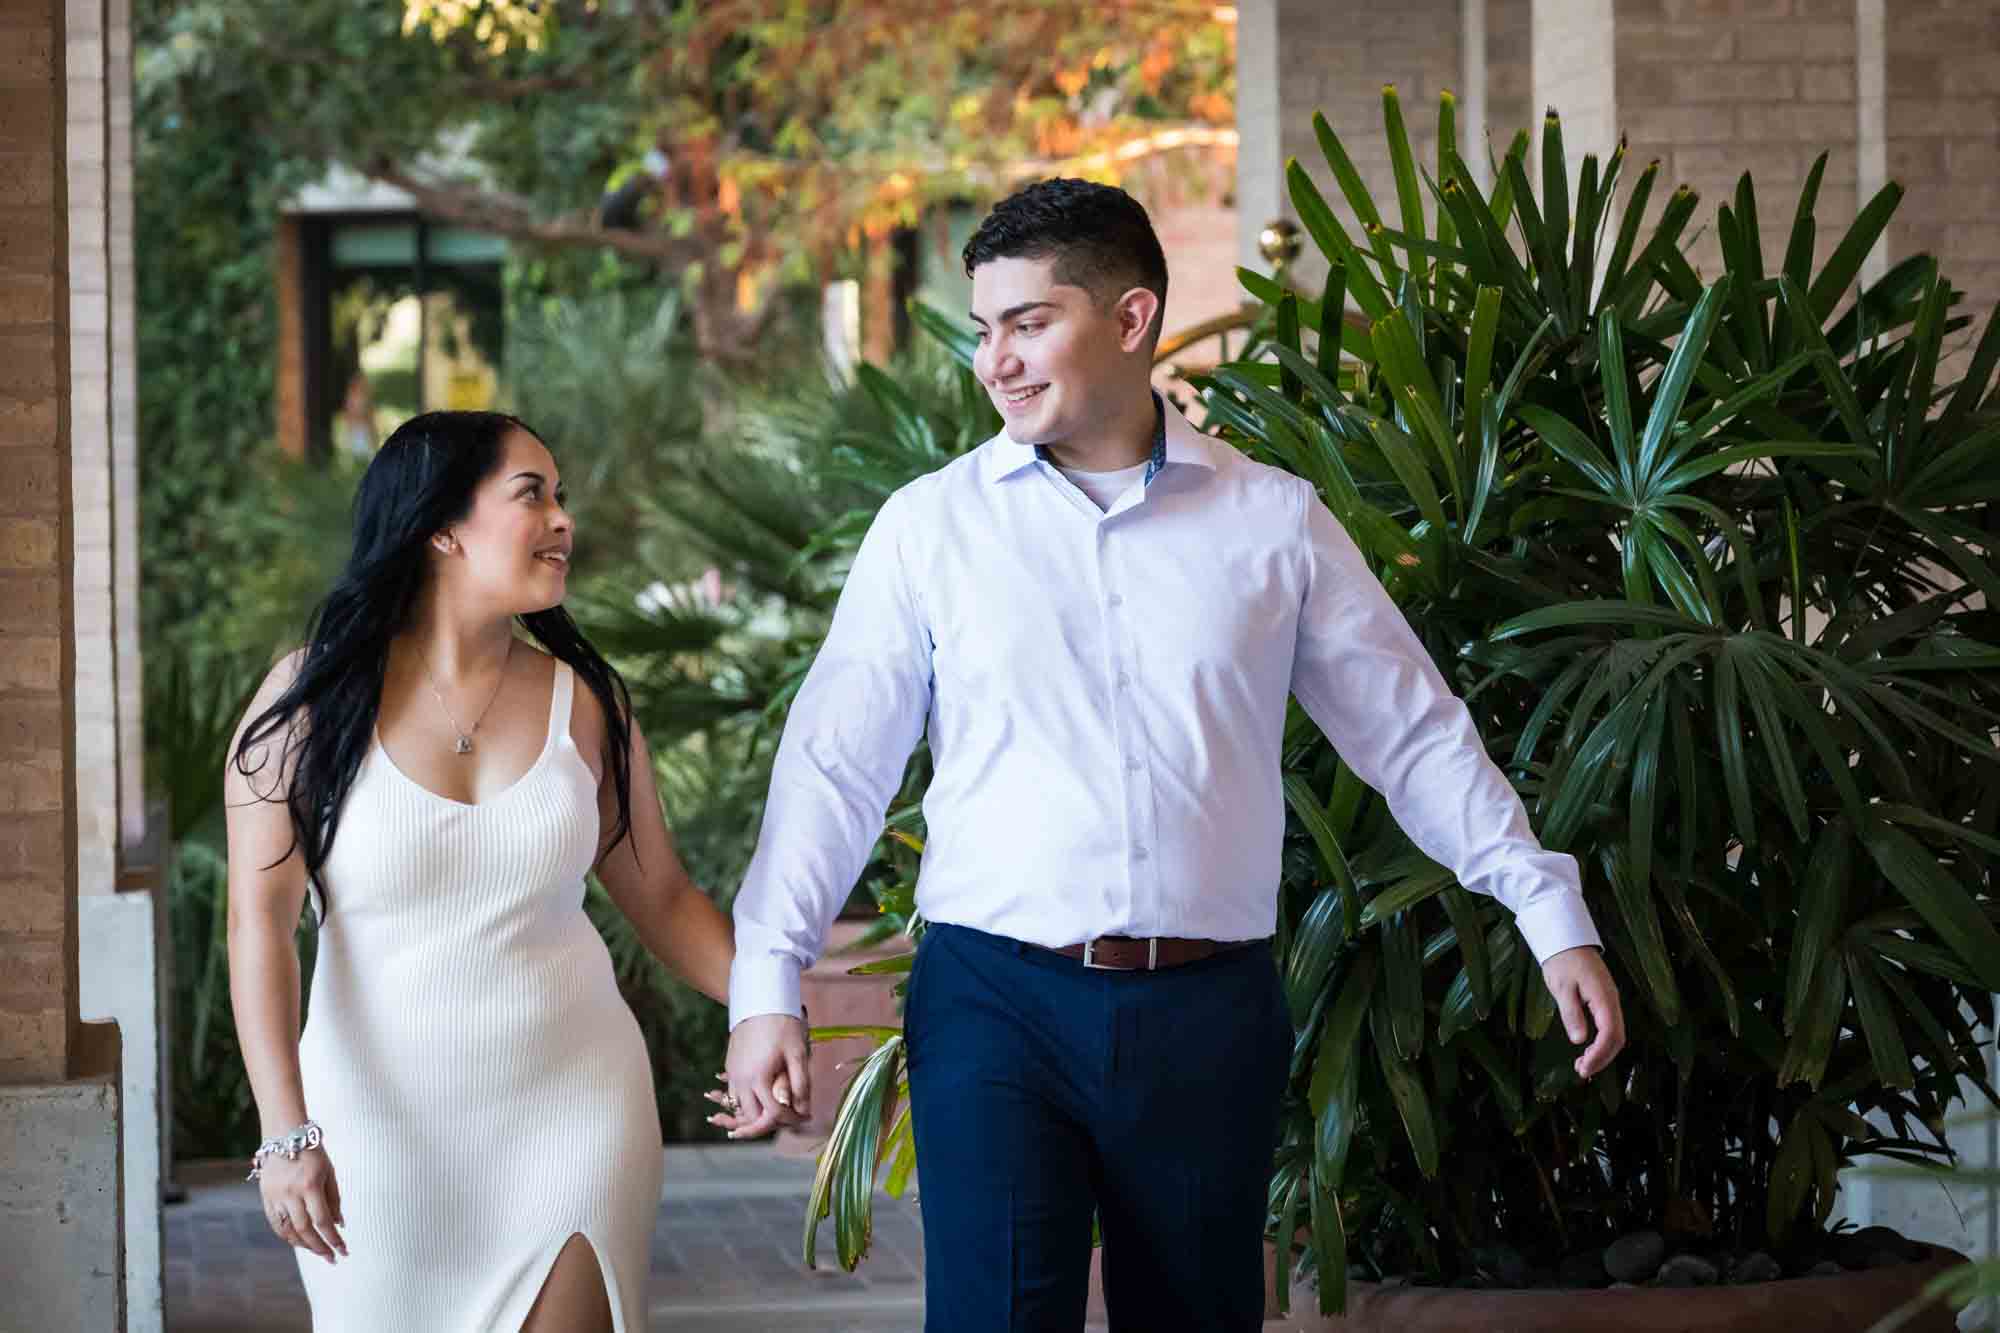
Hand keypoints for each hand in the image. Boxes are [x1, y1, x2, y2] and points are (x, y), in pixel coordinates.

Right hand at [258, 1148, 345, 1262]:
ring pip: (288, 1231)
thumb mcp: (329, 1172)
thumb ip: (334, 1200)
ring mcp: (275, 1197)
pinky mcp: (265, 1197)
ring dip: (303, 1245)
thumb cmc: (313, 1152)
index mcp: (310, 1185)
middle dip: (319, 1248)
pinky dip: (287, 1236)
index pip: (323, 1221)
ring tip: (317, 1251)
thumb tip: (339, 1226)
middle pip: (305, 1230)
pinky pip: (276, 1223)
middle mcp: (291, 1193)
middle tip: (331, 1258)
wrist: (285, 1135)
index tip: (343, 1251)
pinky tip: (298, 1242)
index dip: (333, 1239)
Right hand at [714, 1013, 810, 1138]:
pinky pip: (736, 1095)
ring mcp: (733, 1074)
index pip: (772, 1114)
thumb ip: (801, 1084)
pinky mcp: (731, 1068)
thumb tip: (804, 1110)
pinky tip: (765, 1096)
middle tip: (791, 1118)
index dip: (790, 1120)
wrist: (760, 1000)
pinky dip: (748, 1102)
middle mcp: (741, 1080)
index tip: (804, 1117)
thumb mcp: (798, 1053)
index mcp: (758, 1078)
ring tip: (780, 1109)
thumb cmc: (783, 1024)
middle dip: (771, 1123)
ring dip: (757, 1114)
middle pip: (751, 1118)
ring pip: (741, 1109)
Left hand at [1541, 945, 1624, 1079]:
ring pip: (1615, 1034)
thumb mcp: (1561, 987)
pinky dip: (1601, 1043)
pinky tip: (1588, 1050)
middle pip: (1617, 1038)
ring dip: (1602, 1053)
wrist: (1567, 940)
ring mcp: (1610, 1001)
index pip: (1610, 1033)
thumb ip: (1571, 1013)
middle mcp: (1612, 1001)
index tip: (1584, 1068)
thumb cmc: (1562, 961)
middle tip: (1582, 1071)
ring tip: (1583, 1065)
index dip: (1599, 1054)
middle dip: (1602, 1058)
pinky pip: (1609, 1027)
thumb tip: (1579, 1039)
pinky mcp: (1605, 1001)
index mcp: (1604, 998)